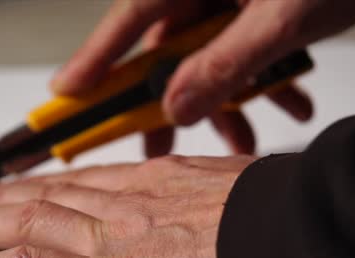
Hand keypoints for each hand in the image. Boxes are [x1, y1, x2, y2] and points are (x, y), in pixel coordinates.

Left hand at [0, 155, 256, 257]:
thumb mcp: (245, 198)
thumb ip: (219, 209)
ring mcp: (109, 236)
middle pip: (53, 195)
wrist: (283, 239)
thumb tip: (228, 218)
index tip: (38, 184)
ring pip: (29, 224)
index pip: (94, 181)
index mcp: (161, 181)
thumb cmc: (276, 221)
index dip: (57, 182)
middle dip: (9, 199)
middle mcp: (126, 201)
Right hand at [50, 0, 354, 155]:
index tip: (64, 98)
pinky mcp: (261, 1)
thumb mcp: (282, 19)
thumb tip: (179, 106)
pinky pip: (245, 45)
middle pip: (167, 47)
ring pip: (210, 54)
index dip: (93, 63)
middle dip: (171, 102)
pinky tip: (290, 101)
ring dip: (228, 99)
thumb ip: (226, 64)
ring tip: (246, 139)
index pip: (129, 20)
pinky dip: (263, 77)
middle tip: (159, 146)